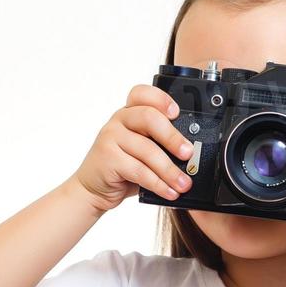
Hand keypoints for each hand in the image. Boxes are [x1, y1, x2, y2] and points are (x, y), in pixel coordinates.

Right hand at [70, 85, 193, 213]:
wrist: (93, 188)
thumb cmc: (122, 168)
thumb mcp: (142, 150)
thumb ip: (160, 144)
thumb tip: (192, 153)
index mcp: (130, 112)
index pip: (143, 94)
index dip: (161, 100)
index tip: (177, 113)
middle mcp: (119, 120)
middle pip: (150, 118)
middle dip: (173, 138)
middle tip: (189, 154)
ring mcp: (110, 137)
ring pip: (147, 150)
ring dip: (170, 170)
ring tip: (184, 183)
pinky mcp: (108, 158)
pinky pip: (139, 171)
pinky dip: (158, 184)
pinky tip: (169, 192)